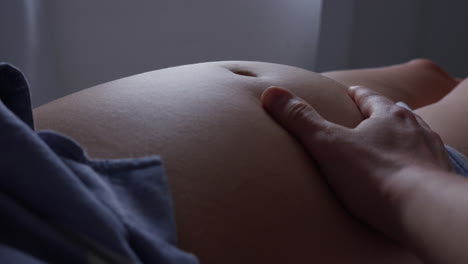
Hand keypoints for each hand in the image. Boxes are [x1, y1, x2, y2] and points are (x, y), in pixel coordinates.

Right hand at [260, 85, 452, 237]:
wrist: (423, 210)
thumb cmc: (375, 176)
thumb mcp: (328, 144)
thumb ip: (300, 119)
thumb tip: (271, 93)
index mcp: (389, 116)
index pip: (370, 97)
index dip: (357, 94)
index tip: (350, 92)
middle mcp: (414, 128)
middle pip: (395, 113)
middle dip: (381, 113)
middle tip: (369, 116)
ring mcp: (430, 152)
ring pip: (414, 136)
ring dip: (401, 136)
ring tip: (390, 142)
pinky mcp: (440, 177)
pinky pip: (425, 162)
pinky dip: (414, 162)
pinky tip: (407, 172)